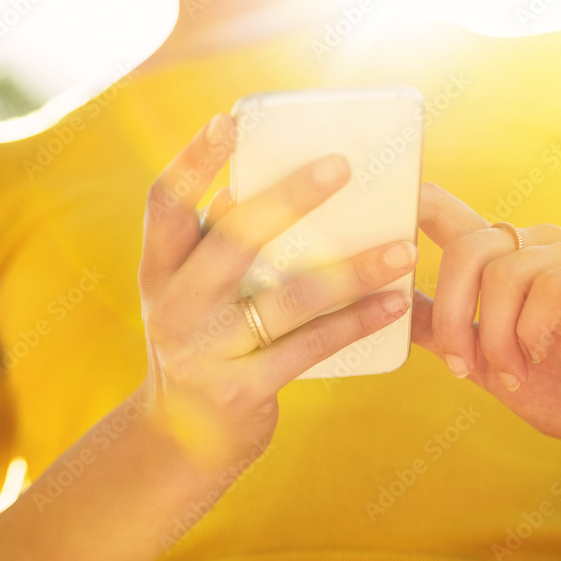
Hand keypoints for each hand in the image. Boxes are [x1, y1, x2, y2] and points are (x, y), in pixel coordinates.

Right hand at [137, 113, 416, 470]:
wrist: (184, 439)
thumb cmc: (205, 338)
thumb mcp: (193, 291)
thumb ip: (219, 243)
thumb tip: (272, 183)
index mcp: (159, 269)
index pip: (165, 202)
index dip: (194, 160)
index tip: (229, 121)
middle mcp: (174, 306)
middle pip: (232, 240)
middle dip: (288, 199)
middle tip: (342, 165)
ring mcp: (207, 350)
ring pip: (286, 298)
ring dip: (351, 270)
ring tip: (402, 248)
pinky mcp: (243, 389)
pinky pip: (310, 347)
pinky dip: (356, 322)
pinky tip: (395, 302)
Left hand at [411, 183, 560, 452]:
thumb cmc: (559, 383)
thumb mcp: (484, 359)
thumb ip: (440, 328)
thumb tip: (387, 302)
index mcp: (499, 258)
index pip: (447, 212)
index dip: (414, 201)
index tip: (382, 209)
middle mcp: (533, 244)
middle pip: (467, 247)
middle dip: (453, 313)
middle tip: (460, 364)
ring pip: (505, 272)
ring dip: (496, 337)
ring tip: (509, 374)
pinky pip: (550, 287)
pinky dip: (532, 332)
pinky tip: (538, 357)